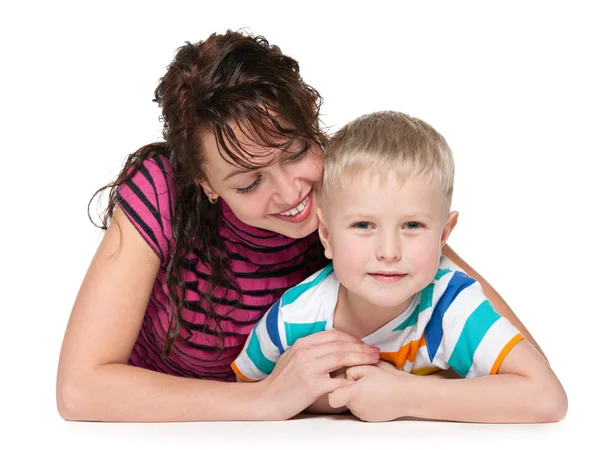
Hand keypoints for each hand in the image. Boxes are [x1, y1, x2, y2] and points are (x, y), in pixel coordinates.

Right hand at [258, 330, 379, 419]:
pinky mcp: (311, 385)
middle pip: (341, 344)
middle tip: (376, 352)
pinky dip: (350, 380)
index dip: (352, 338)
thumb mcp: (294, 357)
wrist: (266, 399)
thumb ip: (312, 350)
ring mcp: (308, 367)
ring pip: (342, 357)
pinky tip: (360, 382)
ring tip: (373, 361)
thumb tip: (333, 346)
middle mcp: (305, 351)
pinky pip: (337, 380)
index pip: (333, 334)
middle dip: (362, 347)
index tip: (364, 345)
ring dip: (361, 359)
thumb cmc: (282, 381)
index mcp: (302, 343)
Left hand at [328, 360, 413, 421]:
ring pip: (352, 403)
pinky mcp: (370, 418)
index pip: (332, 397)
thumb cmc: (389, 379)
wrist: (408, 395)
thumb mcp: (368, 366)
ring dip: (357, 395)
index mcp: (353, 394)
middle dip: (348, 388)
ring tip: (372, 387)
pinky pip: (360, 408)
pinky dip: (365, 402)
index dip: (335, 388)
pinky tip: (376, 395)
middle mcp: (356, 407)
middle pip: (342, 397)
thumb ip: (350, 368)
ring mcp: (363, 414)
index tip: (343, 381)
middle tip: (363, 380)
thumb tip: (342, 372)